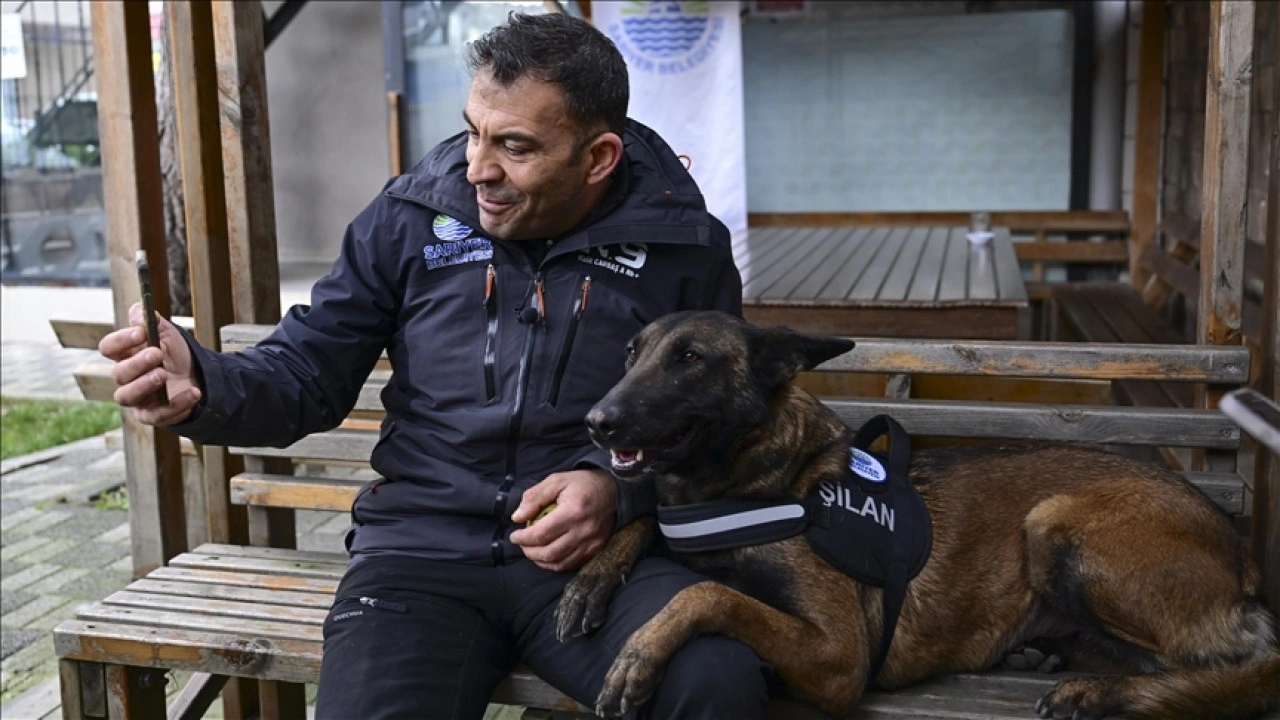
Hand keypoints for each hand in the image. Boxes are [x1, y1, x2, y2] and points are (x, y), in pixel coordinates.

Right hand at [98, 302, 201, 425]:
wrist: (199, 377)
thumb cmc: (176, 355)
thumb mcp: (168, 334)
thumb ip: (153, 322)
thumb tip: (139, 310)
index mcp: (125, 355)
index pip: (109, 347)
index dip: (121, 340)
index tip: (141, 333)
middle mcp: (126, 377)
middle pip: (118, 373)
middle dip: (137, 363)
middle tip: (157, 353)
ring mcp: (137, 398)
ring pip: (126, 396)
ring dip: (145, 384)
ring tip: (164, 374)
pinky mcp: (151, 415)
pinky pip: (156, 415)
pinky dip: (176, 404)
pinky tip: (193, 392)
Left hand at [510, 468, 616, 571]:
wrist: (613, 490)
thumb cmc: (583, 484)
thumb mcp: (556, 481)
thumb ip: (535, 497)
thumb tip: (517, 517)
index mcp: (573, 511)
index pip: (541, 534)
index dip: (523, 538)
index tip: (514, 536)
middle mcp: (584, 531)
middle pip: (549, 552)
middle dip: (529, 552)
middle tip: (521, 544)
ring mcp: (592, 543)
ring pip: (560, 563)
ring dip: (540, 561)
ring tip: (532, 551)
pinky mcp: (597, 549)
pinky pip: (572, 564)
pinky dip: (555, 563)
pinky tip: (547, 556)